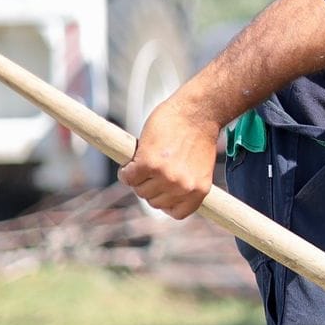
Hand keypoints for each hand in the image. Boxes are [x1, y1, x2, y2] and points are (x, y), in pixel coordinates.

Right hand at [119, 93, 221, 218]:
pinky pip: (128, 177)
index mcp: (198, 191)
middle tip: (150, 170)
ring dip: (137, 179)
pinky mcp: (149, 164)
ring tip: (143, 162)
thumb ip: (184, 182)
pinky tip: (131, 161)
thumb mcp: (197, 167)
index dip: (165, 201)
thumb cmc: (197, 135)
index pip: (176, 212)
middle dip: (149, 186)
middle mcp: (183, 187)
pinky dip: (126, 171)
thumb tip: (161, 193)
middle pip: (153, 201)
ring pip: (140, 190)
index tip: (161, 190)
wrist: (197, 112)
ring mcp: (166, 177)